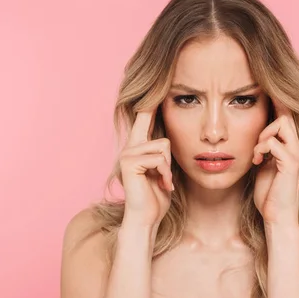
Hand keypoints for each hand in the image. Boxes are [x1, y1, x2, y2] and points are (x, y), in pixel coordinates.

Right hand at [120, 106, 172, 228]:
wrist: (146, 219)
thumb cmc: (157, 198)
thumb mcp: (164, 171)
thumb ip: (164, 154)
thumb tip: (170, 139)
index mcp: (138, 146)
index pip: (145, 116)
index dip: (150, 100)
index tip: (158, 78)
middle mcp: (130, 146)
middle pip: (160, 132)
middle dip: (167, 158)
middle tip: (162, 178)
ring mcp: (127, 153)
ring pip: (163, 145)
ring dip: (168, 168)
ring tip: (162, 183)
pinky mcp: (129, 162)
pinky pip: (158, 158)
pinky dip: (165, 174)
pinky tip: (160, 186)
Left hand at [252, 98, 298, 226]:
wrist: (276, 216)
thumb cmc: (268, 192)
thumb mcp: (262, 163)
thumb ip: (262, 147)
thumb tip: (252, 133)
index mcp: (290, 145)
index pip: (286, 115)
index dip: (275, 104)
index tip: (259, 97)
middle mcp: (297, 147)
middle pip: (286, 113)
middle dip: (266, 123)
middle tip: (256, 145)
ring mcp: (296, 154)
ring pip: (282, 123)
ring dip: (263, 135)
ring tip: (257, 153)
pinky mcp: (291, 164)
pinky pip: (274, 143)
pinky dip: (261, 149)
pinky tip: (257, 161)